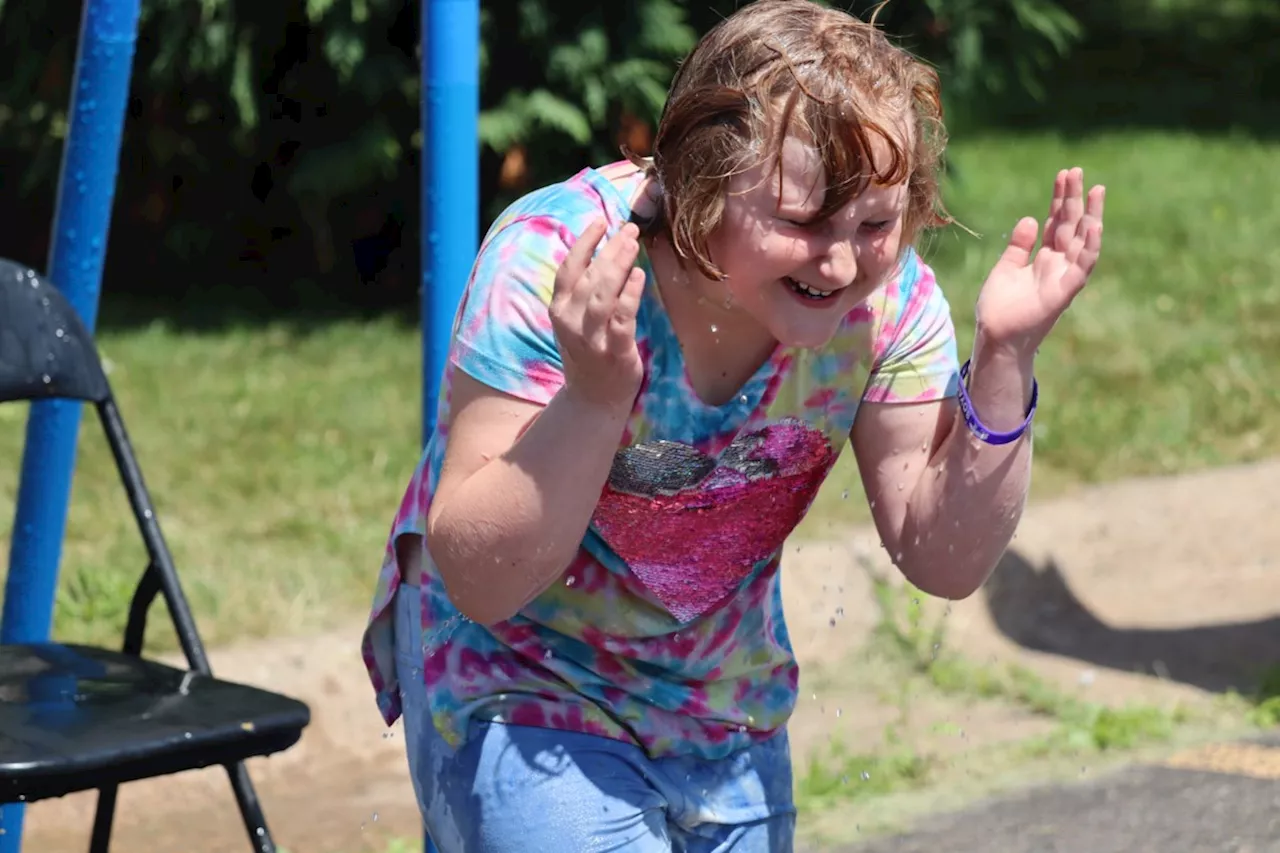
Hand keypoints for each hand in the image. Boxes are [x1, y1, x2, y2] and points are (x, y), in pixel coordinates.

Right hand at [550, 219, 645, 409]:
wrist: (594, 399)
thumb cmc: (589, 352)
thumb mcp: (576, 320)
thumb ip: (583, 290)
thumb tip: (603, 251)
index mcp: (559, 310)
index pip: (568, 269)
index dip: (583, 243)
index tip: (600, 222)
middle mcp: (571, 322)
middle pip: (589, 277)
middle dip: (609, 249)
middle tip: (630, 228)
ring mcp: (592, 339)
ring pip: (603, 295)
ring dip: (618, 265)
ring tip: (634, 243)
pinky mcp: (614, 352)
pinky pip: (622, 318)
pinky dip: (630, 294)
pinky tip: (640, 275)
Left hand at [974, 167, 1104, 354]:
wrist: (995, 337)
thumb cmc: (1000, 307)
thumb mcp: (1006, 268)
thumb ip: (1019, 246)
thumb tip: (1029, 219)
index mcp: (1045, 257)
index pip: (1057, 221)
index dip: (1061, 198)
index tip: (1064, 174)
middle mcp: (1058, 264)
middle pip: (1071, 225)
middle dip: (1075, 198)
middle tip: (1077, 171)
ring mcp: (1063, 277)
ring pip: (1082, 241)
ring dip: (1091, 216)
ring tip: (1096, 190)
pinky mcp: (1064, 292)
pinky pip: (1082, 267)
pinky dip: (1089, 247)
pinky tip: (1093, 226)